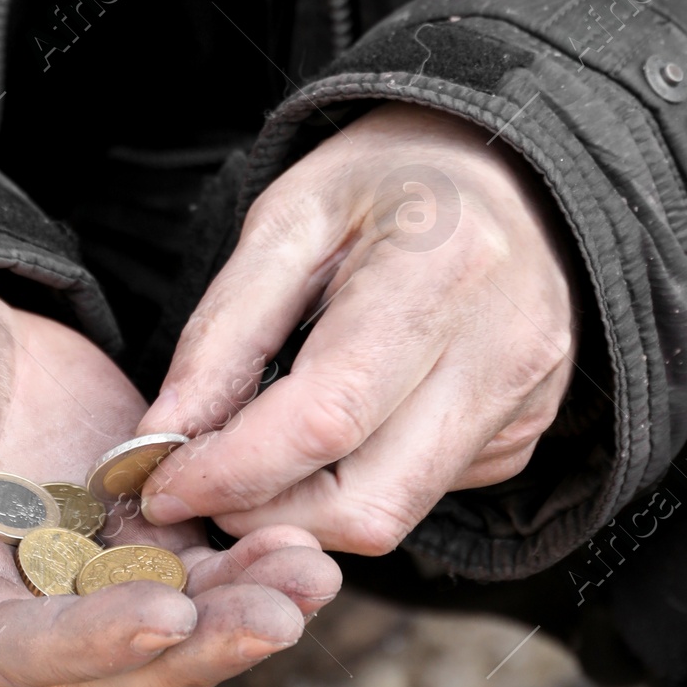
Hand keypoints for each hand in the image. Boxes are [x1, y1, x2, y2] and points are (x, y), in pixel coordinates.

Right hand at [0, 273, 339, 686]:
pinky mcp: (117, 530)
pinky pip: (190, 571)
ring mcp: (65, 575)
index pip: (4, 647)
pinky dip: (246, 567)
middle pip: (104, 667)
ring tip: (314, 575)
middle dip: (196, 651)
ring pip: (163, 631)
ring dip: (239, 616)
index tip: (167, 614)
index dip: (85, 642)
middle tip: (281, 615)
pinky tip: (309, 541)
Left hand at [137, 104, 576, 552]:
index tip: (161, 482)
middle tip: (199, 485)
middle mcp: (502, 350)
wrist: (508, 170)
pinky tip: (338, 427)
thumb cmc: (389, 179)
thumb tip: (165, 436)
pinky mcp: (525, 433)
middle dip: (262, 513)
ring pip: (394, 515)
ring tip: (256, 459)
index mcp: (440, 272)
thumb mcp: (289, 220)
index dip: (232, 470)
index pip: (326, 418)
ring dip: (305, 510)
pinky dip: (357, 481)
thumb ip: (224, 331)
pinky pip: (422, 492)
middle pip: (365, 502)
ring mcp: (524, 402)